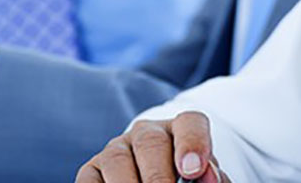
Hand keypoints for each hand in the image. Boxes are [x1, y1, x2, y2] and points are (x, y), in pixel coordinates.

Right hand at [76, 113, 228, 182]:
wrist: (153, 182)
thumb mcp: (201, 179)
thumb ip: (210, 178)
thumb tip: (207, 175)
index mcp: (181, 130)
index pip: (190, 123)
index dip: (192, 144)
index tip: (193, 171)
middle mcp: (146, 133)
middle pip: (151, 143)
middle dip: (158, 176)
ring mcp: (116, 150)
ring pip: (116, 159)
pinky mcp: (91, 171)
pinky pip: (89, 179)